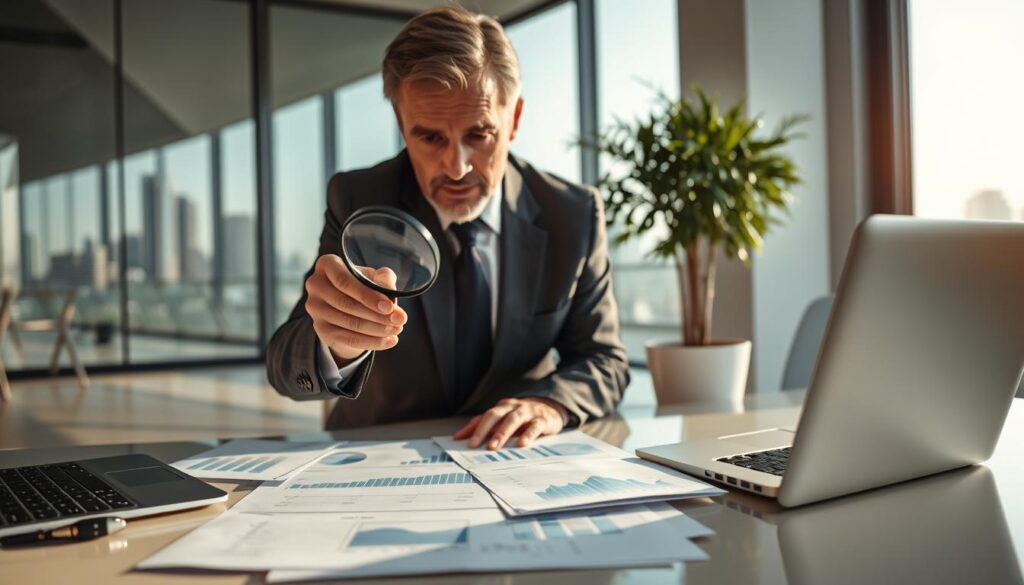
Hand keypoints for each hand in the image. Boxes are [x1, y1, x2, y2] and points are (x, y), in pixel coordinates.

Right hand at [304, 254, 407, 363]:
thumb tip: (389, 287)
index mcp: (327, 265)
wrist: (347, 306)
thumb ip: (383, 278)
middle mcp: (315, 285)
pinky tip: (390, 341)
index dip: (368, 296)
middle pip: (347, 304)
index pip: (344, 281)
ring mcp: (315, 309)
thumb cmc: (362, 284)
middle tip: (400, 321)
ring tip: (397, 329)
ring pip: (350, 323)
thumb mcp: (374, 276)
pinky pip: (349, 338)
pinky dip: (373, 342)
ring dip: (378, 329)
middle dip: (377, 315)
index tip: (389, 307)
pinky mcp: (321, 329)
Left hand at [453, 397, 567, 449]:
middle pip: (495, 415)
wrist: (550, 409)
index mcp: (502, 407)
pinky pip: (534, 426)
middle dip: (483, 430)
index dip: (471, 428)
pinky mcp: (542, 420)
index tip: (458, 441)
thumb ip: (484, 426)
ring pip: (512, 420)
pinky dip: (528, 435)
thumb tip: (459, 437)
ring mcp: (528, 412)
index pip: (484, 417)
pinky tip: (522, 444)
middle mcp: (512, 407)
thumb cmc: (522, 417)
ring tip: (493, 447)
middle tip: (474, 445)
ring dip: (501, 433)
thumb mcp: (504, 419)